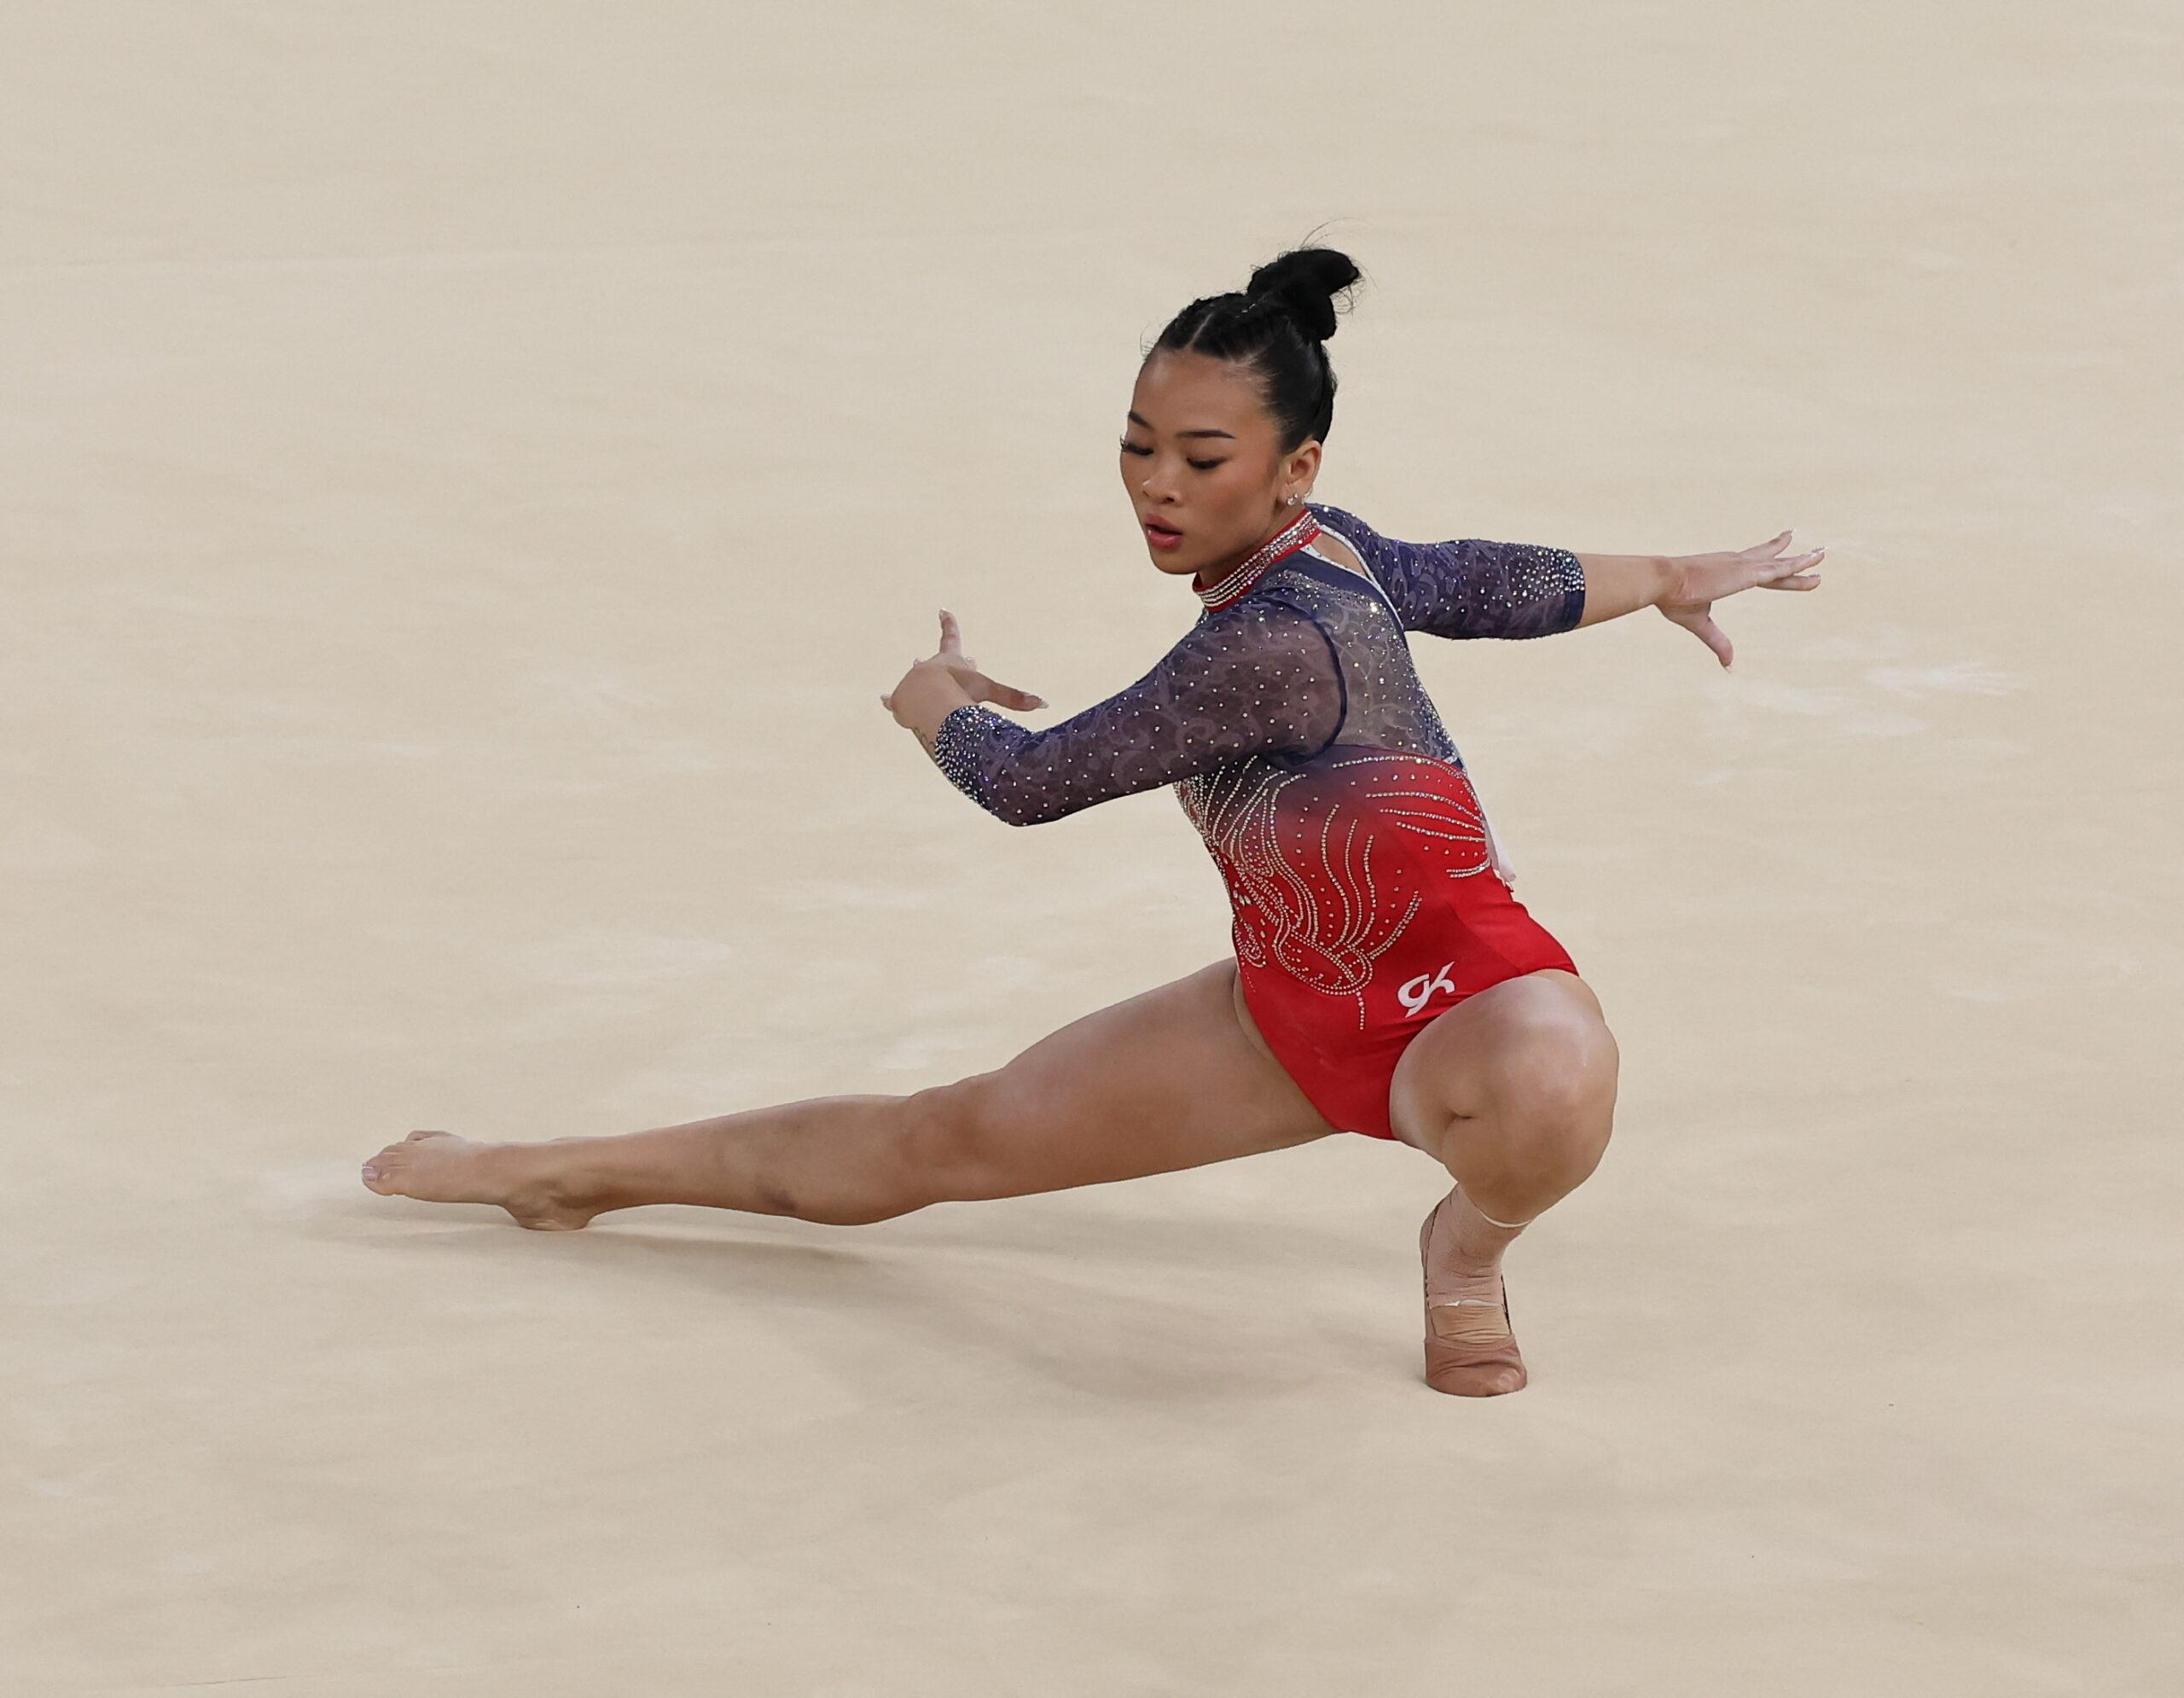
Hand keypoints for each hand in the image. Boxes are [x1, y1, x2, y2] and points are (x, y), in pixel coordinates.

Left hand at [880, 609, 1046, 727]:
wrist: (925, 699)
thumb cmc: (957, 690)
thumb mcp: (987, 692)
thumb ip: (1013, 698)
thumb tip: (1044, 703)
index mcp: (949, 661)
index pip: (951, 637)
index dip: (948, 624)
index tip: (942, 610)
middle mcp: (928, 668)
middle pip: (933, 664)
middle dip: (935, 665)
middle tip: (927, 658)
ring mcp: (912, 683)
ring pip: (914, 684)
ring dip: (915, 685)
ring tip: (910, 688)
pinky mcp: (899, 700)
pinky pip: (895, 700)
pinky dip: (893, 702)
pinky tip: (884, 700)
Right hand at [1658, 530, 1823, 668]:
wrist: (1663, 581)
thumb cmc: (1673, 598)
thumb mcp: (1699, 622)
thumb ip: (1719, 642)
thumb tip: (1730, 666)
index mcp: (1724, 571)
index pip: (1755, 566)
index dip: (1771, 557)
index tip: (1784, 543)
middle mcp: (1736, 564)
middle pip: (1772, 562)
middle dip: (1794, 559)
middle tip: (1816, 553)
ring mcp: (1742, 567)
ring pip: (1781, 565)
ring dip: (1803, 562)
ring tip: (1822, 555)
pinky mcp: (1745, 573)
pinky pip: (1778, 570)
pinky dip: (1796, 567)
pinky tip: (1812, 563)